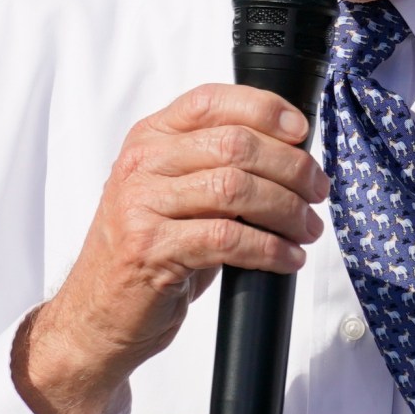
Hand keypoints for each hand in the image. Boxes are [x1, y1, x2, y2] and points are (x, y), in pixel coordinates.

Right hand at [14, 84, 328, 413]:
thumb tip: (292, 155)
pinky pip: (228, 239)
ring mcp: (142, 205)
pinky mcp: (151, 249)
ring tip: (307, 228)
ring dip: (286, 210)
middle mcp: (142, 164)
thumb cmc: (150, 250)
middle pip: (235, 145)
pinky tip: (286, 258)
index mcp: (149, 138)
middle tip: (316, 192)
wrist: (98, 312)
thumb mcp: (174, 194)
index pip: (211, 101)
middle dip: (290, 167)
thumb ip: (214, 165)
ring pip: (236, 189)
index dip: (265, 110)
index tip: (301, 132)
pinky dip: (269, 249)